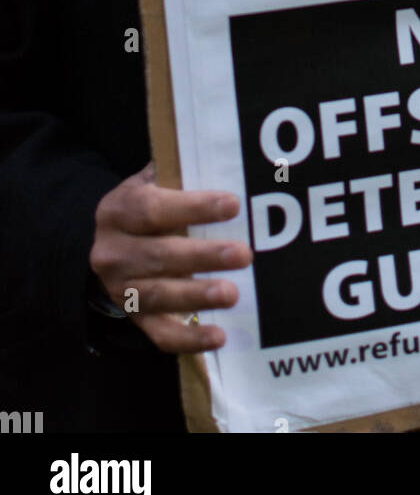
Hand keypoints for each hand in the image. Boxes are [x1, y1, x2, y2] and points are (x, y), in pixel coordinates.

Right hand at [90, 163, 252, 353]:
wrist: (102, 245)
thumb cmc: (142, 208)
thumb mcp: (147, 183)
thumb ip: (174, 173)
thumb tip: (223, 154)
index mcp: (118, 211)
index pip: (155, 209)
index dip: (194, 207)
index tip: (233, 205)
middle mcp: (113, 252)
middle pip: (160, 256)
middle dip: (203, 256)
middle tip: (243, 255)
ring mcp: (121, 289)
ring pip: (159, 295)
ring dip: (197, 296)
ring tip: (231, 295)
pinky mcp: (133, 318)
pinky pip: (159, 334)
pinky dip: (189, 339)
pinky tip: (218, 337)